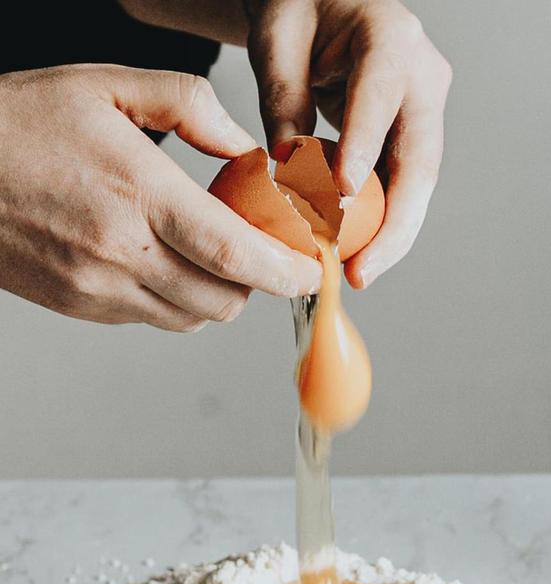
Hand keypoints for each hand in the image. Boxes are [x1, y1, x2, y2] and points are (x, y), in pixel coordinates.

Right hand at [0, 65, 321, 330]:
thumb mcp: (107, 85)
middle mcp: (121, 250)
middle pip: (226, 299)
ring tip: (210, 252)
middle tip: (261, 251)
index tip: (310, 270)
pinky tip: (167, 261)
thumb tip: (247, 149)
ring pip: (195, 318)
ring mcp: (100, 286)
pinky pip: (156, 319)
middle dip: (257, 282)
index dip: (285, 272)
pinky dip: (179, 300)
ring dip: (220, 293)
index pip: (234, 253)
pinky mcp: (84, 307)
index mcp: (137, 192)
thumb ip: (190, 106)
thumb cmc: (20, 121)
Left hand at [246, 0, 451, 287]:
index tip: (341, 197)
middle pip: (419, 163)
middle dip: (393, 226)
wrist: (328, 1)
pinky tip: (359, 255)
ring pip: (418, 185)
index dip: (363, 150)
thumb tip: (290, 172)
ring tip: (358, 273)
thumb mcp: (277, 38)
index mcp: (391, 39)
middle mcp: (423, 78)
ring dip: (391, 236)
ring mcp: (425, 111)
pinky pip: (403, 187)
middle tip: (361, 270)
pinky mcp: (414, 137)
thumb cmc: (299, 6)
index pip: (381, 99)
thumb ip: (283, 98)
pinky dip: (382, 223)